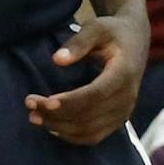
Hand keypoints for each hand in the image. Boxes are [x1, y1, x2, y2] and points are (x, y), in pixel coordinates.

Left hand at [24, 13, 147, 144]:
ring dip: (60, 127)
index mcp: (124, 73)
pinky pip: (95, 136)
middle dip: (57, 114)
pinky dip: (72, 136)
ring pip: (90, 130)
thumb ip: (78, 42)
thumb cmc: (111, 32)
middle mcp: (127, 97)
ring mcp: (124, 111)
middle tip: (29, 104)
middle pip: (89, 115)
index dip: (70, 101)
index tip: (44, 102)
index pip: (96, 94)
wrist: (134, 41)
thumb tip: (57, 60)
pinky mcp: (118, 120)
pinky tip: (52, 128)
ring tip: (34, 116)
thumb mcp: (96, 28)